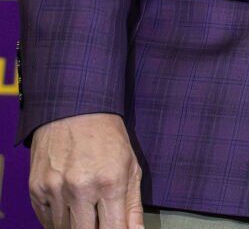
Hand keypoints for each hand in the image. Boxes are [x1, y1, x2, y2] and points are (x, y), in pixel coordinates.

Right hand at [30, 112, 144, 228]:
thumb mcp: (131, 166)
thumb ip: (133, 205)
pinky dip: (57, 221)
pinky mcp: (36, 189)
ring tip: (86, 212)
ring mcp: (55, 189)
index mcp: (110, 183)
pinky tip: (69, 210)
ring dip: (76, 226)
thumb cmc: (108, 138)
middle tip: (99, 221)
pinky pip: (46, 220)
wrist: (75, 110)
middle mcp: (80, 188)